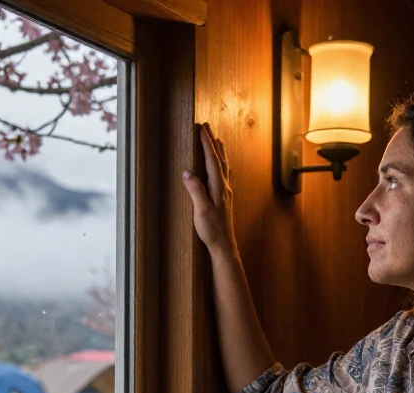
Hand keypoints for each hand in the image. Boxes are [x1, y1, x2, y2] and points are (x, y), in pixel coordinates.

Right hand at [182, 122, 235, 253]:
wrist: (224, 245)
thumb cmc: (212, 230)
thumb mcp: (201, 211)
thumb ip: (195, 191)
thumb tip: (187, 172)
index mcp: (218, 187)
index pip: (212, 160)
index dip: (207, 144)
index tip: (202, 129)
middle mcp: (224, 187)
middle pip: (220, 159)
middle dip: (213, 142)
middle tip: (207, 127)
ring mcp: (226, 192)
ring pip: (223, 165)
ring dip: (218, 151)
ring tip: (215, 139)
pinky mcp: (225, 197)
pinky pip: (223, 173)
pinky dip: (221, 163)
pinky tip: (220, 165)